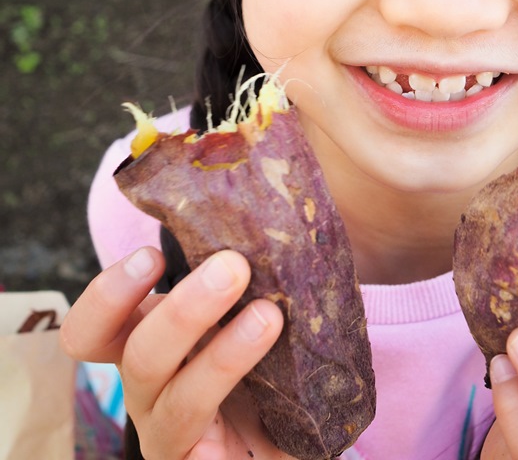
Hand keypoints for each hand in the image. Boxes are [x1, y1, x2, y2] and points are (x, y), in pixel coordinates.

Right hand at [60, 247, 290, 459]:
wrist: (299, 428)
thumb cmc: (265, 353)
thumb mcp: (246, 302)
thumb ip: (245, 266)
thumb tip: (267, 208)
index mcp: (146, 343)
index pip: (93, 329)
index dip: (111, 294)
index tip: (154, 257)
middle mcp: (151, 392)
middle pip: (137, 356)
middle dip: (183, 309)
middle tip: (233, 267)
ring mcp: (175, 437)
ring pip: (182, 400)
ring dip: (224, 355)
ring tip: (269, 317)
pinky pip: (217, 454)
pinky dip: (252, 422)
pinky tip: (288, 394)